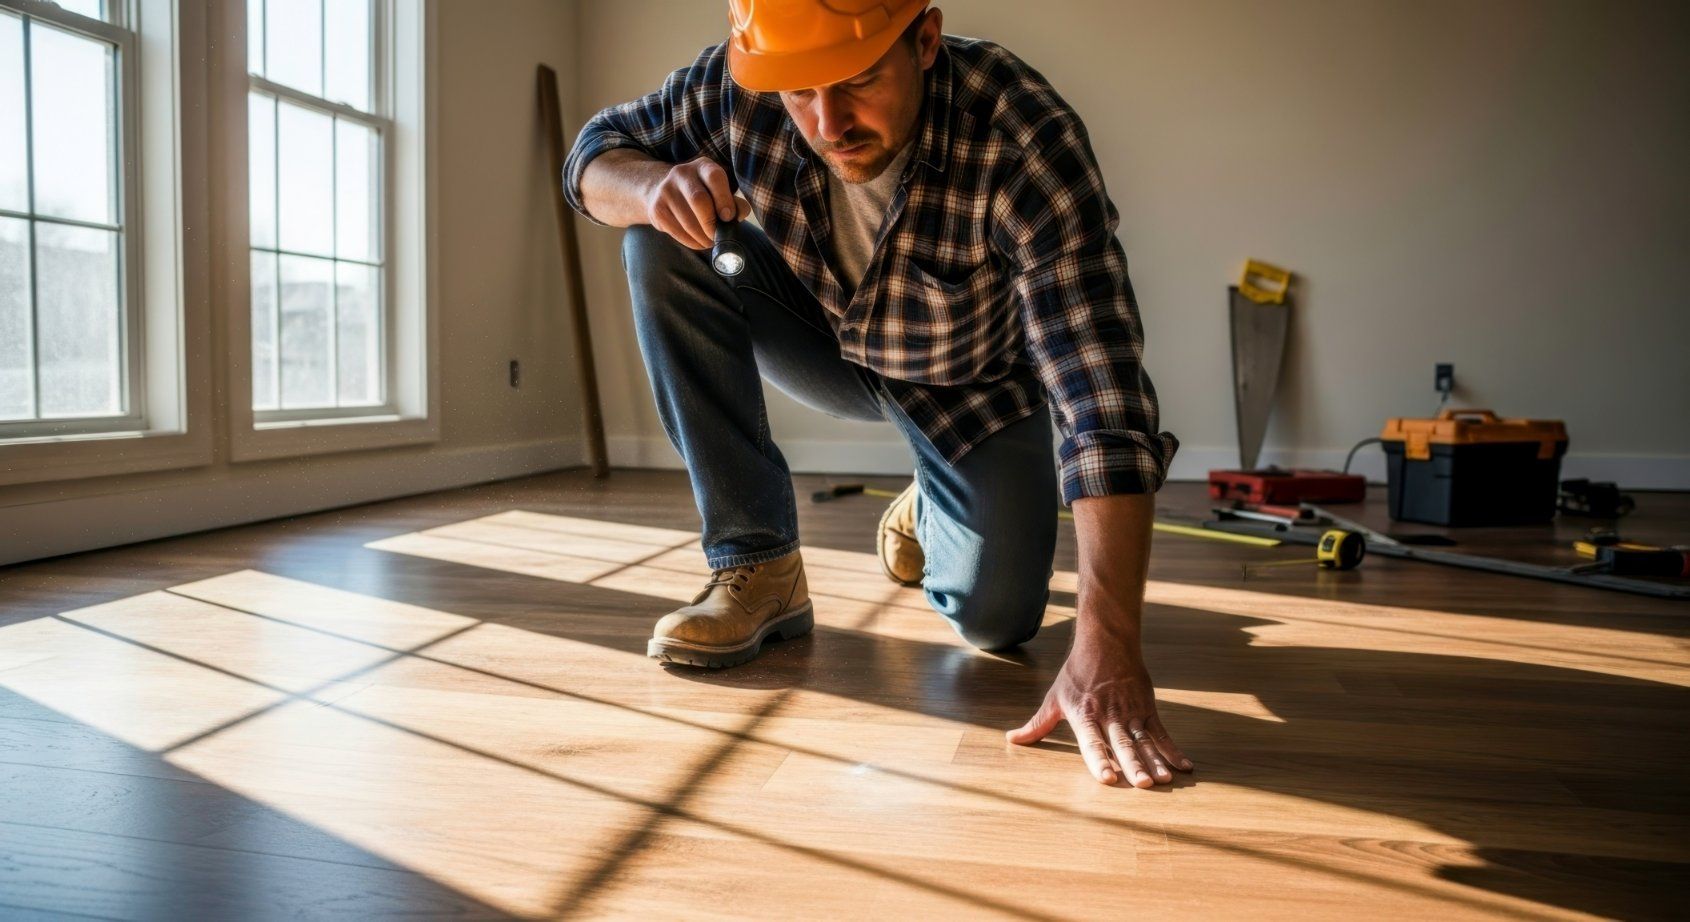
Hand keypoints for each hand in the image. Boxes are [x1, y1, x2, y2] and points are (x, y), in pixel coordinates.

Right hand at [644, 156, 751, 249]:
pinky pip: (676, 231)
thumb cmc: (703, 194)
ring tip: (710, 241)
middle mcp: (681, 173)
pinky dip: (691, 242)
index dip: (724, 198)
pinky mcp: (657, 209)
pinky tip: (697, 241)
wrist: (663, 191)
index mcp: (703, 166)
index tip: (728, 217)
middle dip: (711, 224)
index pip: (714, 177)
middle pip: (698, 200)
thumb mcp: (720, 192)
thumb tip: (739, 214)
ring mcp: (665, 190)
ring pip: (687, 221)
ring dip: (702, 238)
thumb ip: (735, 203)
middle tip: (717, 236)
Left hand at [1007, 631, 1191, 786]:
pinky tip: (1184, 766)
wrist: (1106, 643)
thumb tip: (1012, 739)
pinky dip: (1173, 750)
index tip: (1108, 779)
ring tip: (1165, 780)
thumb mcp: (1054, 698)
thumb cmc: (1076, 674)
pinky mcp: (1147, 708)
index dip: (1099, 761)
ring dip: (1155, 761)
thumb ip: (1037, 724)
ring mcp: (1131, 713)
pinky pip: (1162, 732)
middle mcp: (1109, 716)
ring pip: (1144, 741)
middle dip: (1133, 765)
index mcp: (1085, 716)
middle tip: (1143, 784)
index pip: (1092, 743)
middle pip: (1122, 744)